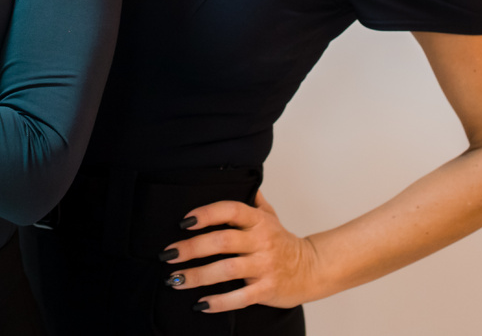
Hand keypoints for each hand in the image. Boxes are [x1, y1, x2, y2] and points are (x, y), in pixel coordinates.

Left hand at [161, 189, 323, 312]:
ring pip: (227, 270)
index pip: (231, 210)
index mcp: (258, 221)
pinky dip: (219, 302)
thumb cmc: (284, 242)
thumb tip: (239, 178)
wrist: (312, 269)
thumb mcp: (271, 216)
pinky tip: (200, 304)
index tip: (184, 222)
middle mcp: (261, 241)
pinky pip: (240, 297)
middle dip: (192, 248)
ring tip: (175, 279)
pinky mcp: (267, 289)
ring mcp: (265, 266)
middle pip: (222, 241)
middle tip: (168, 254)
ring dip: (198, 275)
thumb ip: (252, 200)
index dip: (207, 214)